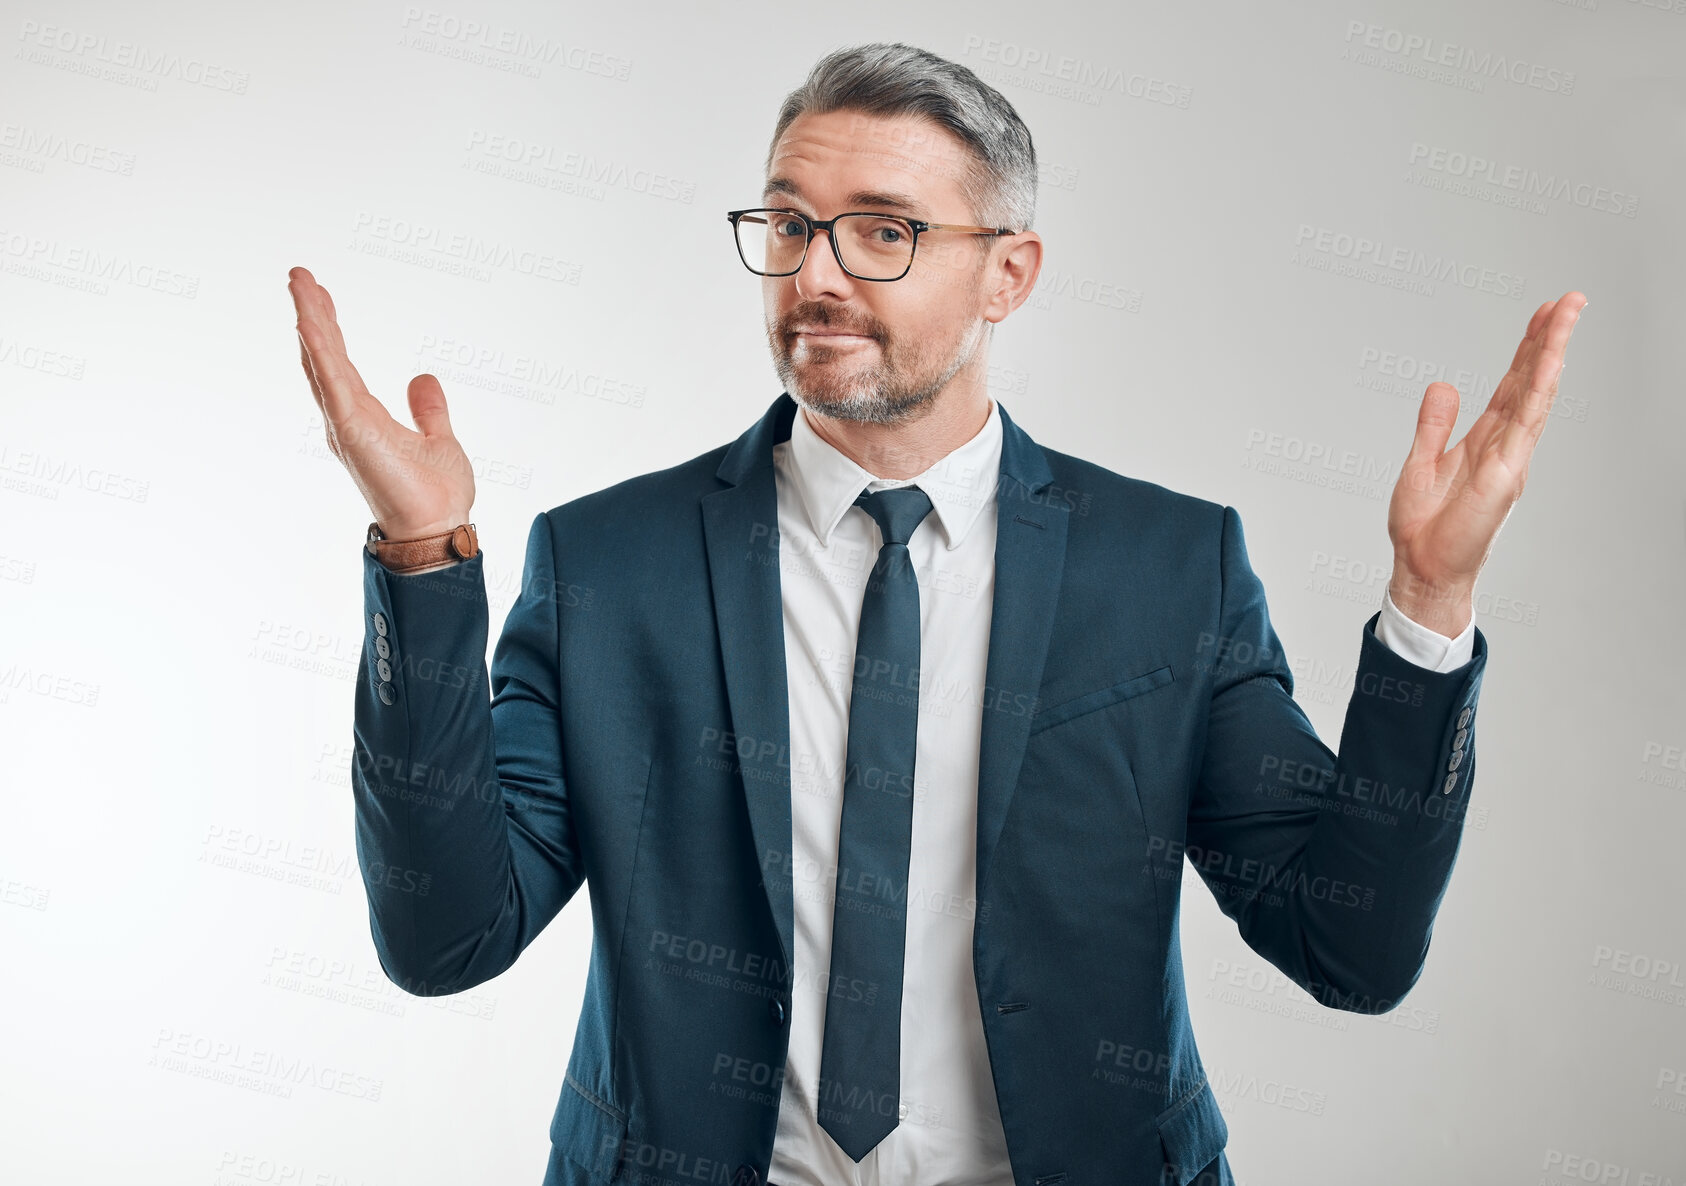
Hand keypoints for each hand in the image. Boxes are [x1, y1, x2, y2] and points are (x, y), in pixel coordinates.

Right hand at [289, 265, 474, 538]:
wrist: (439, 527)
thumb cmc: (436, 494)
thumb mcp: (438, 437)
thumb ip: (428, 409)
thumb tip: (422, 379)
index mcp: (365, 418)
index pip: (342, 364)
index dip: (328, 329)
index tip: (320, 295)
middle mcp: (348, 419)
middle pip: (324, 356)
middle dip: (312, 315)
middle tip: (298, 276)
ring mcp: (346, 424)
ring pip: (322, 362)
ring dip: (310, 320)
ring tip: (298, 283)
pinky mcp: (353, 431)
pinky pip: (332, 383)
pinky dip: (319, 353)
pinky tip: (308, 323)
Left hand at [1385, 290, 1587, 635]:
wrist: (1423, 568)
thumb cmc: (1424, 527)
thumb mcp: (1421, 462)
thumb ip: (1434, 424)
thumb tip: (1443, 385)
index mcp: (1485, 440)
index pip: (1514, 385)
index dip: (1528, 349)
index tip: (1543, 314)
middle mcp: (1505, 445)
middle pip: (1532, 381)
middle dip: (1549, 339)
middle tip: (1569, 299)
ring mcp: (1511, 457)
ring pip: (1537, 395)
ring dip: (1551, 352)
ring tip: (1567, 313)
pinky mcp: (1506, 473)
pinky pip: (1526, 422)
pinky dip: (1538, 389)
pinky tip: (1549, 360)